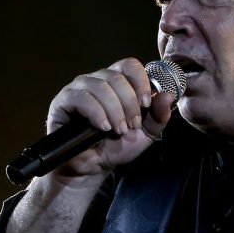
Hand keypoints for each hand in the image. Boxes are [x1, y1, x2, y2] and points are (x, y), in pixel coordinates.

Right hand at [46, 58, 174, 177]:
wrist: (93, 167)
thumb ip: (159, 115)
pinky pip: (81, 97)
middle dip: (129, 103)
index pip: (129, 65)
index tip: (146, 104)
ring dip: (114, 110)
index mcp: (117, 82)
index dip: (140, 82)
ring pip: (100, 86)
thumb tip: (169, 95)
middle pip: (117, 76)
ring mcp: (79, 89)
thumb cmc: (117, 146)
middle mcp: (97, 80)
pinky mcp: (63, 101)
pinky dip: (97, 112)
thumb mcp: (146, 133)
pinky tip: (103, 127)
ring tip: (118, 130)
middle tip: (132, 125)